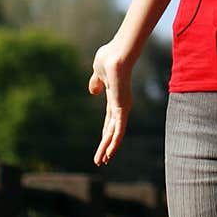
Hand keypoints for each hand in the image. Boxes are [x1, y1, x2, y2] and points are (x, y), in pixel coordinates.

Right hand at [88, 42, 133, 166]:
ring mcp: (122, 107)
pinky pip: (119, 129)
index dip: (106, 133)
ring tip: (101, 162)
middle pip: (112, 130)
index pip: (110, 121)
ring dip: (107, 148)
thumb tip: (93, 91)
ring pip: (115, 133)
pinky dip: (114, 142)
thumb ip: (96, 82)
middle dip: (106, 146)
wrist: (117, 54)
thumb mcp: (98, 73)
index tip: (102, 145)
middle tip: (101, 161)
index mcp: (114, 98)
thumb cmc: (109, 58)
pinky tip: (109, 153)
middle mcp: (120, 105)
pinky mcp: (123, 108)